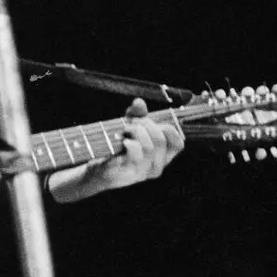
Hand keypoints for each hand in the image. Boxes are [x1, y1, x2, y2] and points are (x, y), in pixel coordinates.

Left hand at [49, 98, 185, 203]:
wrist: (97, 170)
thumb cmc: (117, 150)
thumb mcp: (128, 130)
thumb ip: (136, 116)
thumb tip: (138, 102)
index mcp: (162, 158)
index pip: (178, 144)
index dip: (168, 129)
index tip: (150, 121)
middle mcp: (156, 167)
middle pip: (161, 141)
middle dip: (147, 125)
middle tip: (132, 121)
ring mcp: (142, 172)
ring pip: (149, 148)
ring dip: (137, 132)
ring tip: (125, 128)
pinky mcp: (128, 175)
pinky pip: (136, 157)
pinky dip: (132, 145)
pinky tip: (124, 141)